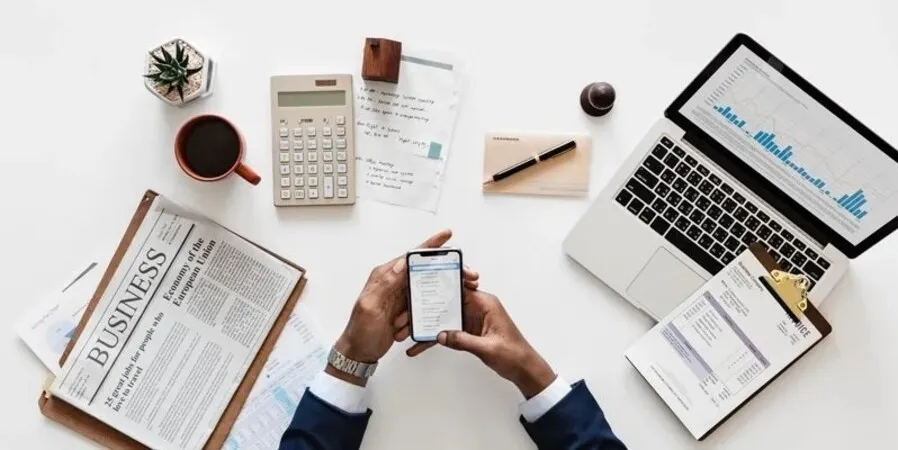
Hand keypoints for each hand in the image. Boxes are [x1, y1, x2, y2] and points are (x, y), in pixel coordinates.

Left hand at [329, 230, 479, 385]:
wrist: (359, 353)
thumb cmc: (359, 331)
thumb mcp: (370, 306)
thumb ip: (385, 283)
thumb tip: (402, 262)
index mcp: (384, 276)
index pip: (410, 257)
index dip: (429, 246)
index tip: (446, 235)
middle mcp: (393, 282)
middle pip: (423, 270)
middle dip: (443, 270)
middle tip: (464, 274)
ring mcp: (400, 296)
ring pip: (426, 288)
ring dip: (436, 295)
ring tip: (454, 295)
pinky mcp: (405, 309)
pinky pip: (423, 305)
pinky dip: (428, 311)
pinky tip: (434, 315)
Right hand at [407, 289, 555, 398]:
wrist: (524, 369)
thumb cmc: (515, 354)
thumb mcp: (487, 348)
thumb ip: (463, 340)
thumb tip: (442, 335)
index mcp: (486, 303)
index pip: (460, 288)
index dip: (441, 286)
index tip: (424, 286)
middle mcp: (478, 308)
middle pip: (448, 302)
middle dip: (429, 307)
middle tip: (409, 313)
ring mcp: (472, 319)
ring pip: (445, 317)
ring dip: (429, 325)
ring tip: (409, 331)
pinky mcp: (469, 331)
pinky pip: (449, 331)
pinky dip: (437, 338)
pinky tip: (421, 345)